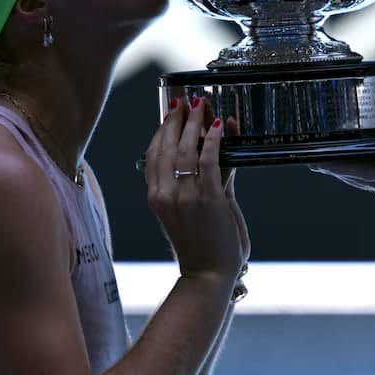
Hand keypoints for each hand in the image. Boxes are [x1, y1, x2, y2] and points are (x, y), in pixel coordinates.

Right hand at [143, 97, 247, 280]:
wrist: (209, 274)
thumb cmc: (202, 244)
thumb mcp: (192, 210)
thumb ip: (203, 180)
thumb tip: (215, 151)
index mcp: (156, 197)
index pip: (153, 154)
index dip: (161, 129)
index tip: (170, 111)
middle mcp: (165, 194)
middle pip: (166, 146)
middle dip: (177, 119)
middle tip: (187, 100)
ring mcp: (185, 196)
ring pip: (186, 149)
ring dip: (195, 123)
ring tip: (203, 105)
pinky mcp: (208, 198)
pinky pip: (211, 161)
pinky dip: (216, 140)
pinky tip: (221, 126)